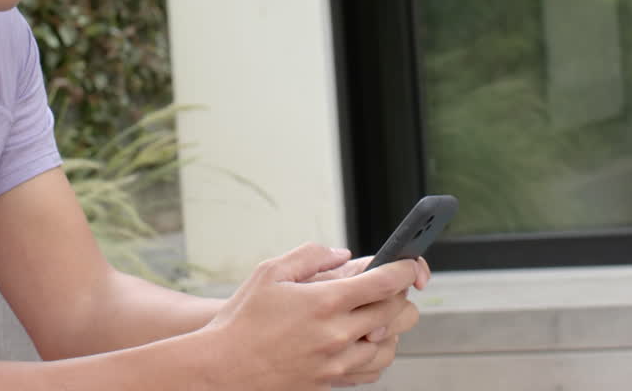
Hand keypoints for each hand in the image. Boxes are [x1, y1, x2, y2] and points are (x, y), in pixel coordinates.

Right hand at [203, 243, 421, 389]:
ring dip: (390, 326)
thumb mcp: (270, 272)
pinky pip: (373, 370)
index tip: (410, 263)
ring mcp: (336, 363)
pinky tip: (364, 341)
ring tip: (376, 314)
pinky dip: (377, 354)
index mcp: (325, 302)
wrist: (222, 367)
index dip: (406, 269)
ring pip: (390, 345)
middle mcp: (337, 334)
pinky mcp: (331, 382)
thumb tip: (341, 254)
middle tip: (389, 285)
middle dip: (399, 294)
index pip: (385, 283)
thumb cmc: (242, 318)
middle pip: (395, 312)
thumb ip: (310, 256)